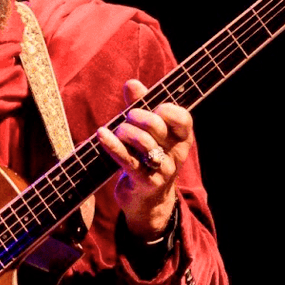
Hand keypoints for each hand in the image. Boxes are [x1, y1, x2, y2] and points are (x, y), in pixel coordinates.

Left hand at [97, 79, 193, 241]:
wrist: (147, 200)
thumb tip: (132, 84)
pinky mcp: (144, 182)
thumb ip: (141, 106)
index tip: (153, 108)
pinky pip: (127, 160)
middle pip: (156, 125)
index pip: (182, 117)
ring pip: (142, 142)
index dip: (164, 108)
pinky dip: (112, 145)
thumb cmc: (147, 157)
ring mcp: (162, 169)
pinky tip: (101, 134)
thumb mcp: (148, 131)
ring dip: (124, 132)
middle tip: (127, 119)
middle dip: (136, 116)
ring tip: (118, 133)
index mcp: (182, 138)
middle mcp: (176, 153)